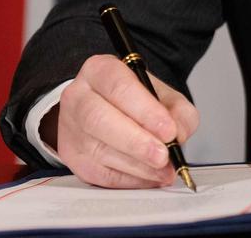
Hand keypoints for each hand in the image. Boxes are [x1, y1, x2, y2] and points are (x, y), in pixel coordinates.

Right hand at [46, 54, 198, 188]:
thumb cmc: (135, 100)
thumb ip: (179, 111)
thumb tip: (179, 135)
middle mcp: (79, 97)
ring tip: (164, 170)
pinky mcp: (72, 157)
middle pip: (100, 120)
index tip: (169, 131)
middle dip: (137, 142)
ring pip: (99, 150)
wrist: (106, 108)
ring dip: (137, 166)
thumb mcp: (163, 94)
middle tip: (164, 155)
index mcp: (100, 71)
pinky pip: (99, 174)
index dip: (146, 111)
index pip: (120, 87)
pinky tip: (150, 177)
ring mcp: (71, 129)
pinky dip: (129, 180)